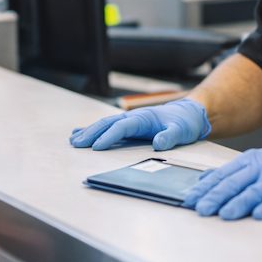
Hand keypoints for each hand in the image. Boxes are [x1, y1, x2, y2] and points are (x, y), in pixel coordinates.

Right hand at [69, 98, 210, 150]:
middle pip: (108, 124)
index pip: (121, 127)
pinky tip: (79, 133)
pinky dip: (93, 129)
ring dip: (89, 131)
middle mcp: (133, 117)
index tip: (96, 147)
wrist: (188, 114)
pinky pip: (108, 127)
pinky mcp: (129, 125)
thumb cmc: (184, 123)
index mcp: (143, 118)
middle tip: (77, 144)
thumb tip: (158, 142)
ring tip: (73, 140)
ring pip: (104, 124)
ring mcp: (129, 120)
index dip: (108, 136)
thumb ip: (170, 136)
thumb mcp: (182, 131)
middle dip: (92, 133)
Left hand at [182, 145, 261, 219]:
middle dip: (215, 197)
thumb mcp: (256, 162)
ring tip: (223, 215)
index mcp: (248, 161)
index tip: (189, 200)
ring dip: (237, 204)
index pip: (222, 176)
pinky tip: (258, 215)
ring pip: (253, 192)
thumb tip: (203, 180)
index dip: (205, 189)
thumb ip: (230, 172)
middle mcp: (260, 168)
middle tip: (201, 210)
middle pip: (234, 184)